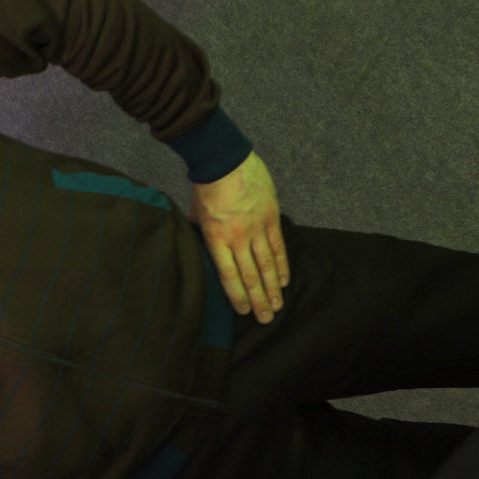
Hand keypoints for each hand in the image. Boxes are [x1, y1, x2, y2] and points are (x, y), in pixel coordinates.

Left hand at [191, 152, 288, 321]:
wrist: (224, 159)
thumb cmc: (206, 186)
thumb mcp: (195, 215)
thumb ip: (199, 235)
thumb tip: (197, 249)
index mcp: (216, 240)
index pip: (229, 276)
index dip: (238, 297)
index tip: (245, 312)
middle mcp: (238, 238)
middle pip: (251, 276)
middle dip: (259, 301)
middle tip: (266, 319)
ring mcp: (256, 228)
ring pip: (267, 265)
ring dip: (273, 289)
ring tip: (278, 306)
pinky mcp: (270, 217)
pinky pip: (278, 246)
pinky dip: (281, 265)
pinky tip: (283, 281)